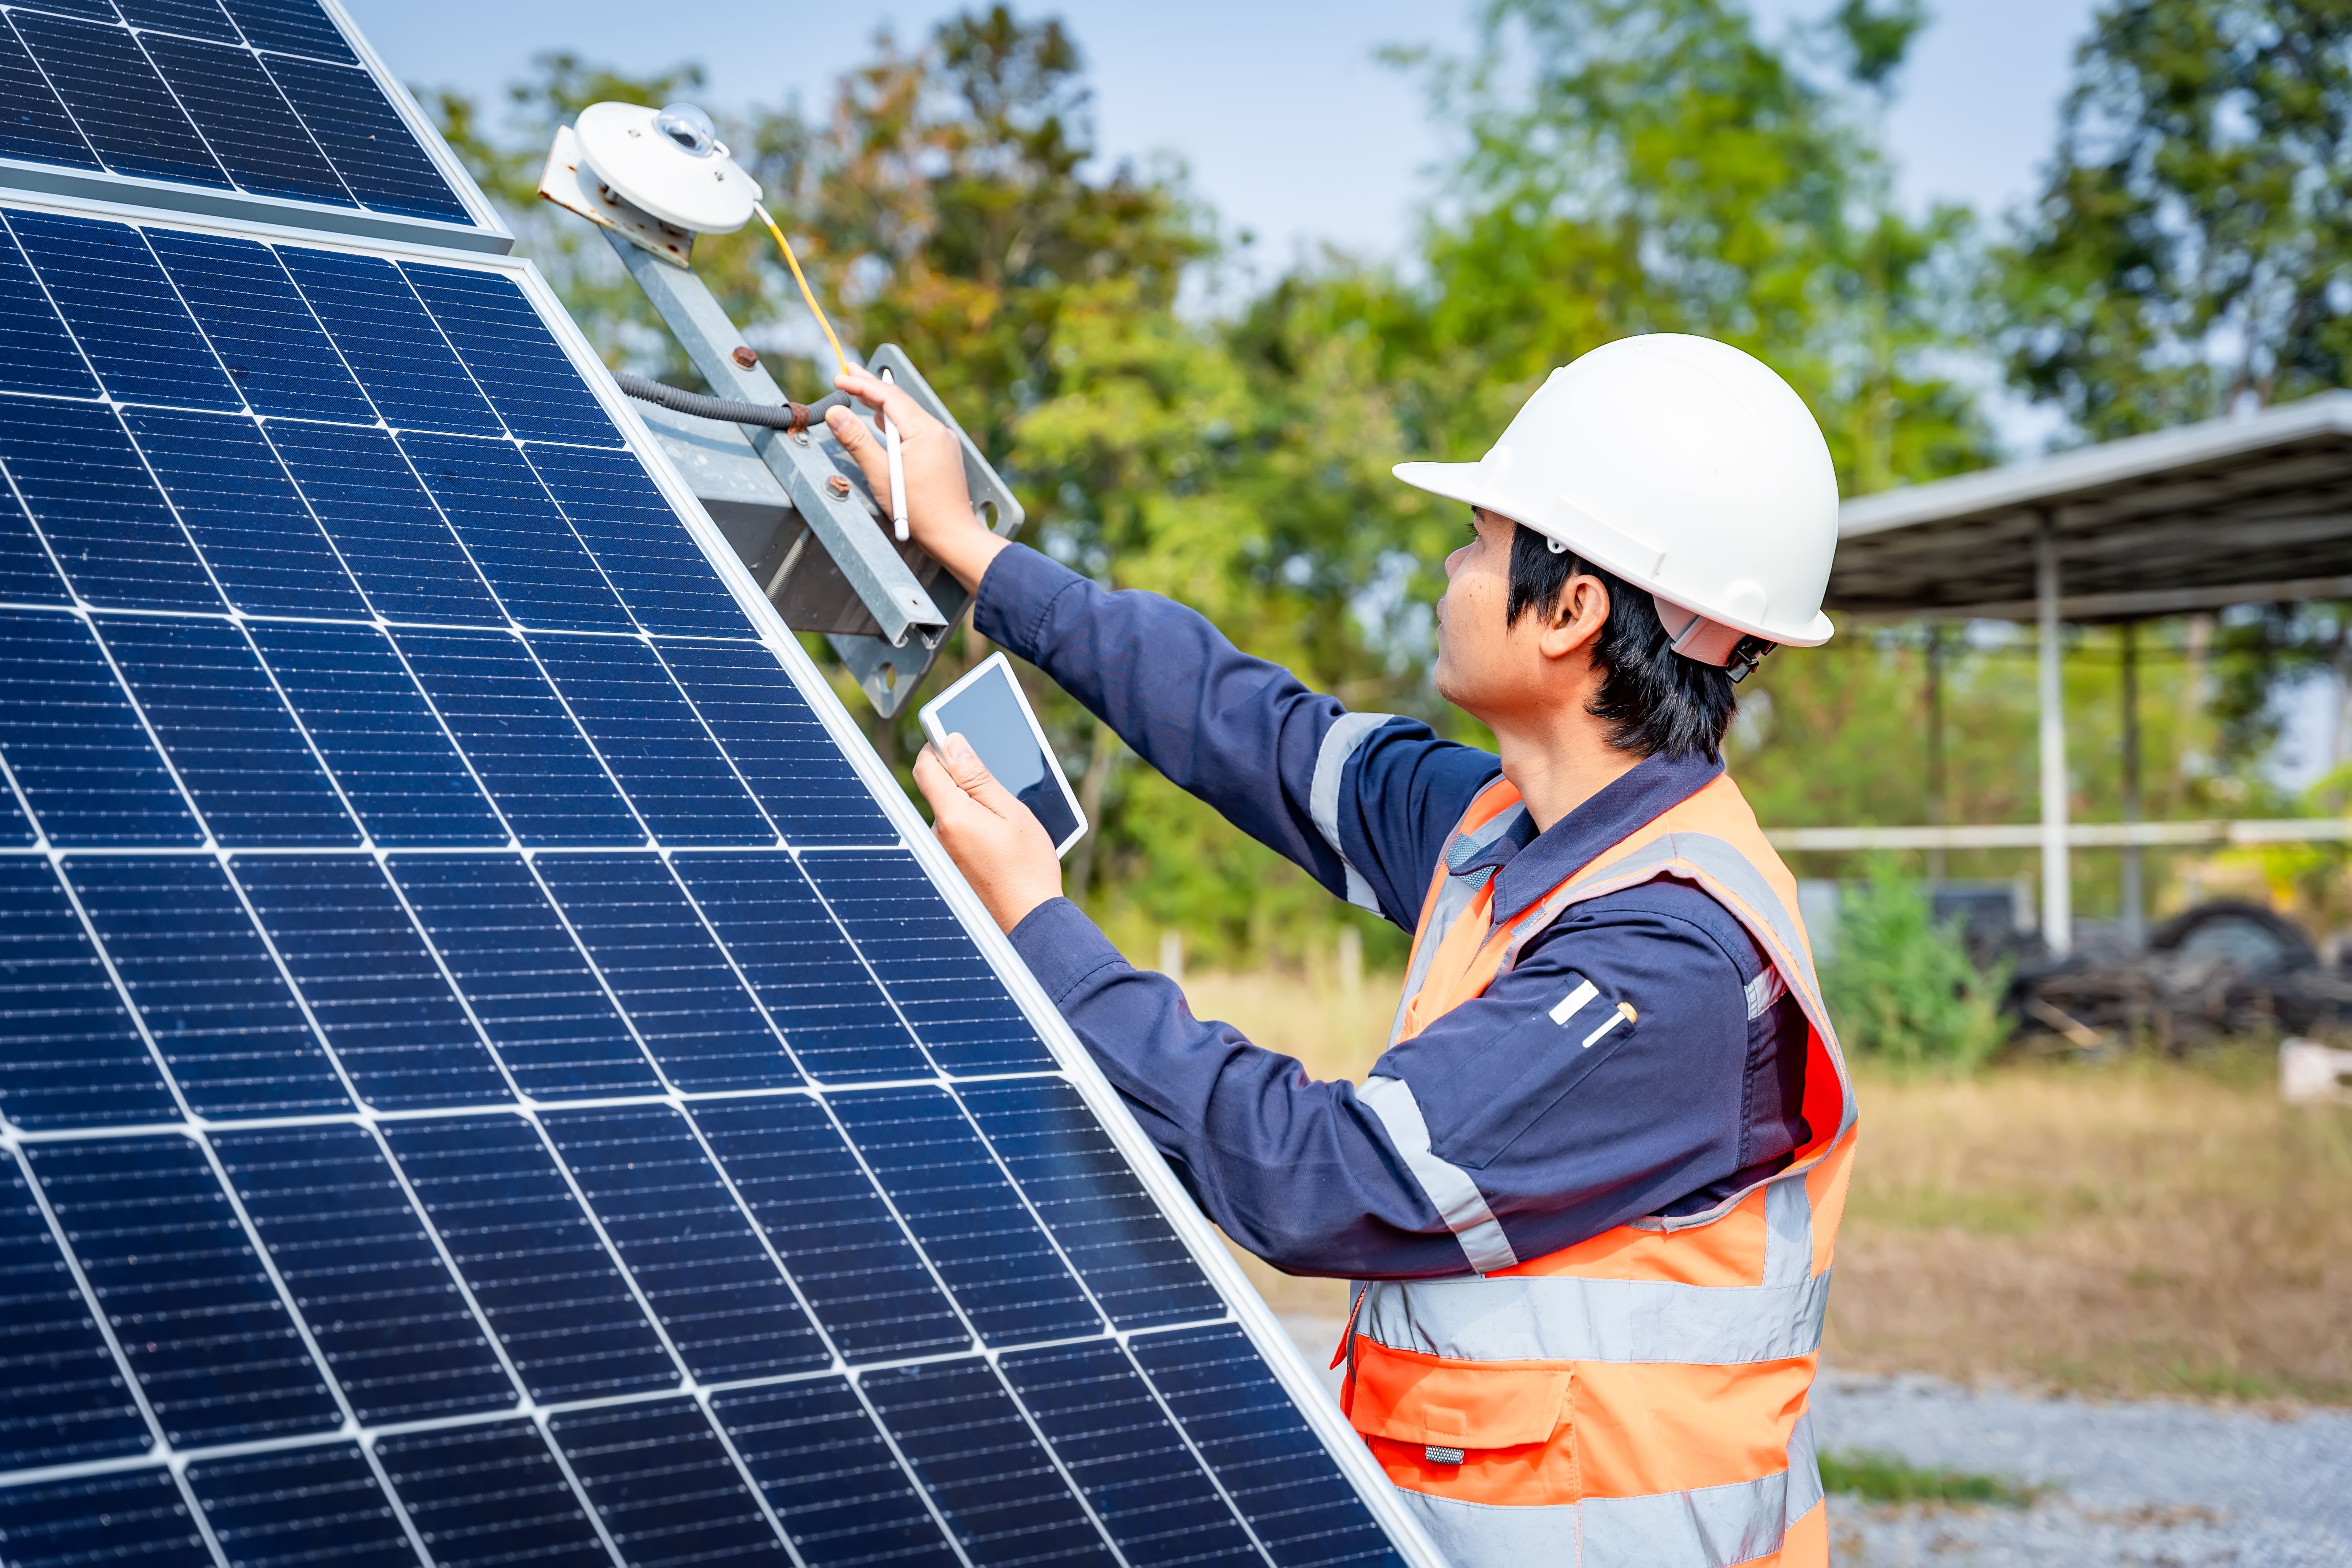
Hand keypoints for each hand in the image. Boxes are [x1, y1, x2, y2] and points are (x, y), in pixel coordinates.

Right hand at [827, 367, 1008, 591]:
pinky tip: (881, 420)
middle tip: (848, 370)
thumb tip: (835, 412)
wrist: (953, 536)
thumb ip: (857, 440)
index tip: (838, 378)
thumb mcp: (881, 473)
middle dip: (871, 386)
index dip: (861, 385)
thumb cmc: (918, 510)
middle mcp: (937, 430)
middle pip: (899, 401)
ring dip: (882, 403)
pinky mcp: (942, 455)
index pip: (889, 396)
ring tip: (859, 391)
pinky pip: (915, 429)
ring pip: (907, 414)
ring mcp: (942, 442)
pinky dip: (894, 422)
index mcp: (925, 430)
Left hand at [912, 734, 1063, 933]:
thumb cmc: (1026, 867)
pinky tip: (997, 846)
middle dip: (964, 781)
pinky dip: (973, 830)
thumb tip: (951, 742)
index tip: (961, 742)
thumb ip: (977, 777)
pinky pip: (955, 834)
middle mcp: (936, 835)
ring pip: (949, 812)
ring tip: (1005, 829)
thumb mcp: (1010, 812)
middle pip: (938, 788)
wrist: (1027, 920)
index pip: (926, 765)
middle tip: (999, 795)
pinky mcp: (947, 866)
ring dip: (972, 809)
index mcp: (951, 816)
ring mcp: (939, 853)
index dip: (940, 747)